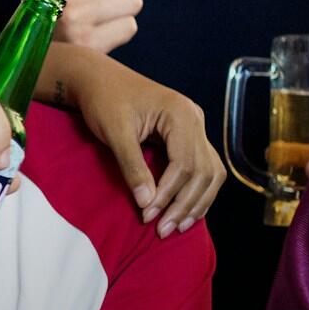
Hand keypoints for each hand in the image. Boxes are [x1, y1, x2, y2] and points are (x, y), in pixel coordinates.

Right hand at [37, 0, 157, 53]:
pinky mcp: (87, 44)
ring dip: (121, 11)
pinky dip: (117, 32)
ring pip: (134, 0)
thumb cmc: (52, 7)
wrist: (22, 51)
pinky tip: (96, 34)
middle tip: (96, 0)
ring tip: (96, 18)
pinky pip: (129, 27)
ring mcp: (75, 16)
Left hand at [67, 53, 222, 237]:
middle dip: (184, 204)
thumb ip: (132, 166)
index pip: (185, 164)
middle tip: (162, 230)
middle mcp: (195, 119)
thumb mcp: (114, 132)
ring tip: (176, 227)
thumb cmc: (103, 100)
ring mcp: (195, 127)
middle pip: (204, 172)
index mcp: (180, 113)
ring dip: (196, 202)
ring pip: (210, 173)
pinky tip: (186, 212)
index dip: (169, 194)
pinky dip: (197, 191)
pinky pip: (203, 168)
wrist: (98, 78)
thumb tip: (148, 204)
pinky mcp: (188, 135)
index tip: (148, 215)